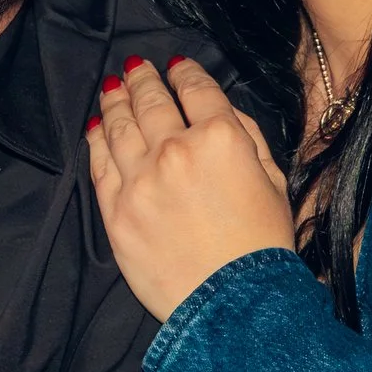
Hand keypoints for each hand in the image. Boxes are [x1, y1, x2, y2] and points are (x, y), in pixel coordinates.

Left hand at [85, 56, 294, 322]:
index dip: (185, 73)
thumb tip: (220, 112)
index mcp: (221, 139)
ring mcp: (140, 181)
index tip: (177, 66)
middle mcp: (175, 150)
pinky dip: (97, 140)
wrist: (234, 305)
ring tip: (113, 87)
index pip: (197, 91)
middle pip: (151, 101)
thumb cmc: (262, 246)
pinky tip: (97, 127)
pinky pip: (100, 165)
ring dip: (115, 101)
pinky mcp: (116, 211)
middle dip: (143, 79)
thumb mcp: (274, 181)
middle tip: (135, 66)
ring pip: (119, 126)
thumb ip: (247, 137)